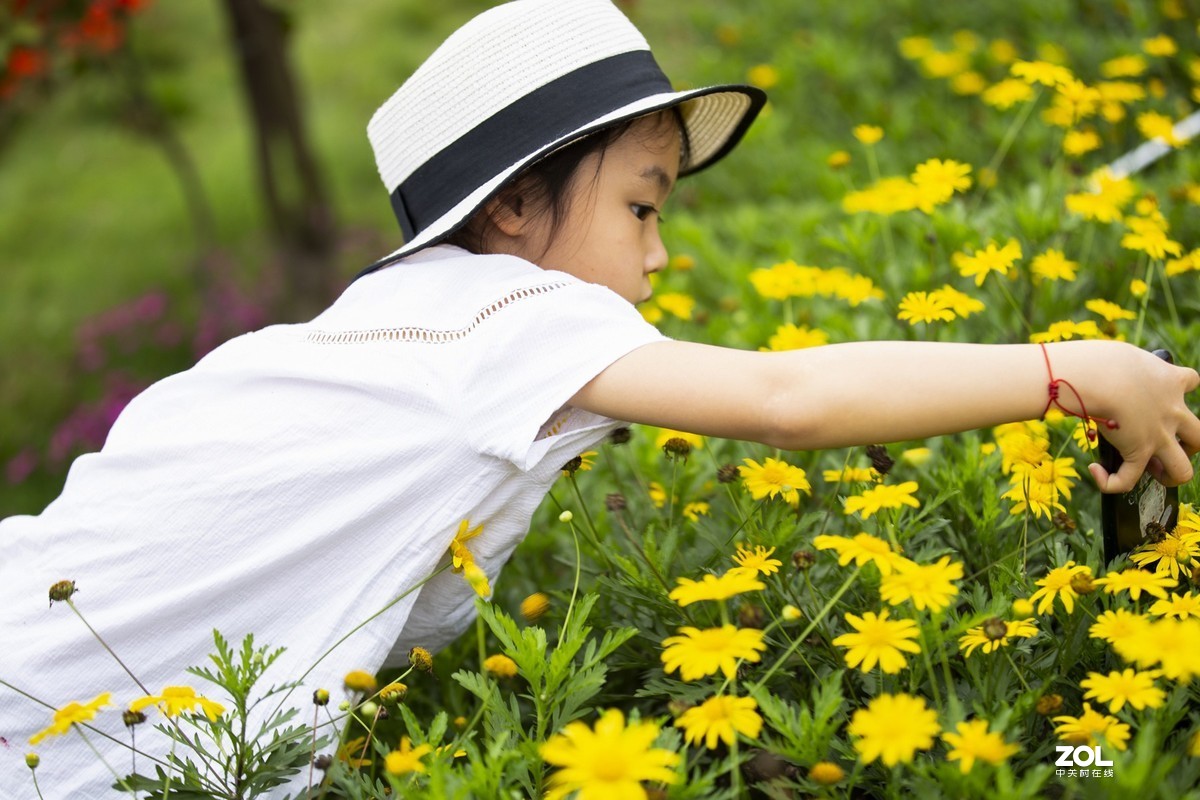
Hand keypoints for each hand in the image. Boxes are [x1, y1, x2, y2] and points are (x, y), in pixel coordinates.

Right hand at [1082, 344, 1199, 492]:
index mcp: (1170, 381)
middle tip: (1162, 441)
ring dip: (1168, 474)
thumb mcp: (1123, 356)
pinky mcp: (1137, 452)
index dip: (1180, 388)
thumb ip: (1125, 369)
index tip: (1159, 391)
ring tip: (1148, 470)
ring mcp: (1159, 436)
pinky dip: (1111, 482)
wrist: (1099, 377)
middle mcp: (1172, 411)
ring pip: (1182, 470)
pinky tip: (1096, 471)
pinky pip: (1127, 480)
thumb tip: (1105, 376)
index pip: (1191, 381)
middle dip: (1186, 444)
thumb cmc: (1103, 360)